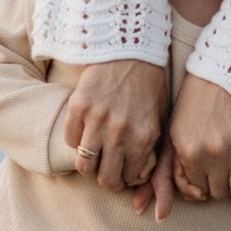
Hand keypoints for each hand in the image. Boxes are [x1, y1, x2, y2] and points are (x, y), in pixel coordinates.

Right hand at [57, 58, 169, 200]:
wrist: (130, 50)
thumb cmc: (149, 85)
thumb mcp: (160, 118)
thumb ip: (152, 148)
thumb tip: (143, 176)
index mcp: (143, 137)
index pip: (129, 176)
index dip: (126, 178)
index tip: (124, 173)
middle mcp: (119, 132)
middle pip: (105, 178)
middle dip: (107, 180)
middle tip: (107, 175)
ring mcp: (96, 119)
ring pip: (84, 164)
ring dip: (88, 167)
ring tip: (93, 161)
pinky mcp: (78, 106)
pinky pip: (70, 139)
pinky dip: (75, 142)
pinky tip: (84, 135)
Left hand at [165, 75, 230, 205]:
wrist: (224, 73)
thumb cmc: (194, 105)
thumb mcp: (173, 135)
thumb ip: (165, 174)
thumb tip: (151, 215)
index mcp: (188, 151)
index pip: (196, 190)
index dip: (200, 182)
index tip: (204, 168)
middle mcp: (212, 153)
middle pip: (218, 193)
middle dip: (218, 184)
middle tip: (221, 167)